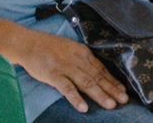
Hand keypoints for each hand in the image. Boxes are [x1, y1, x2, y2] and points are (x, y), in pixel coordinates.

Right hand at [7, 27, 128, 112]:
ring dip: (100, 95)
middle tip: (124, 100)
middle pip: (98, 77)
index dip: (113, 80)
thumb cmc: (49, 47)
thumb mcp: (71, 49)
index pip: (102, 69)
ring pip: (87, 83)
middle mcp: (78, 60)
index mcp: (84, 53)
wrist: (28, 43)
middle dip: (112, 89)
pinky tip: (84, 107)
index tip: (122, 90)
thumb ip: (82, 60)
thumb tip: (95, 71)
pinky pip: (67, 88)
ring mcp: (66, 68)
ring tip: (110, 105)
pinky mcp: (54, 75)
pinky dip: (76, 98)